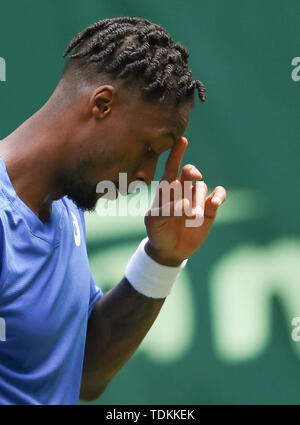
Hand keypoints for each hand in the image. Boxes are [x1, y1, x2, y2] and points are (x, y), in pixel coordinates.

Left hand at [144, 137, 226, 265]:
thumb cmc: (158, 232)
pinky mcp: (209, 207)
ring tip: (192, 217)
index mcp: (166, 190)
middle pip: (189, 172)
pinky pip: (217, 194)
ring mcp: (196, 198)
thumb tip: (185, 203)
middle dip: (192, 171)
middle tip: (194, 176)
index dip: (176, 154)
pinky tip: (216, 201)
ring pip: (202, 188)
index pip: (171, 168)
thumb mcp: (155, 223)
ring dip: (199, 200)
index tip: (182, 140)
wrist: (170, 249)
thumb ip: (166, 211)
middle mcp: (182, 190)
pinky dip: (219, 195)